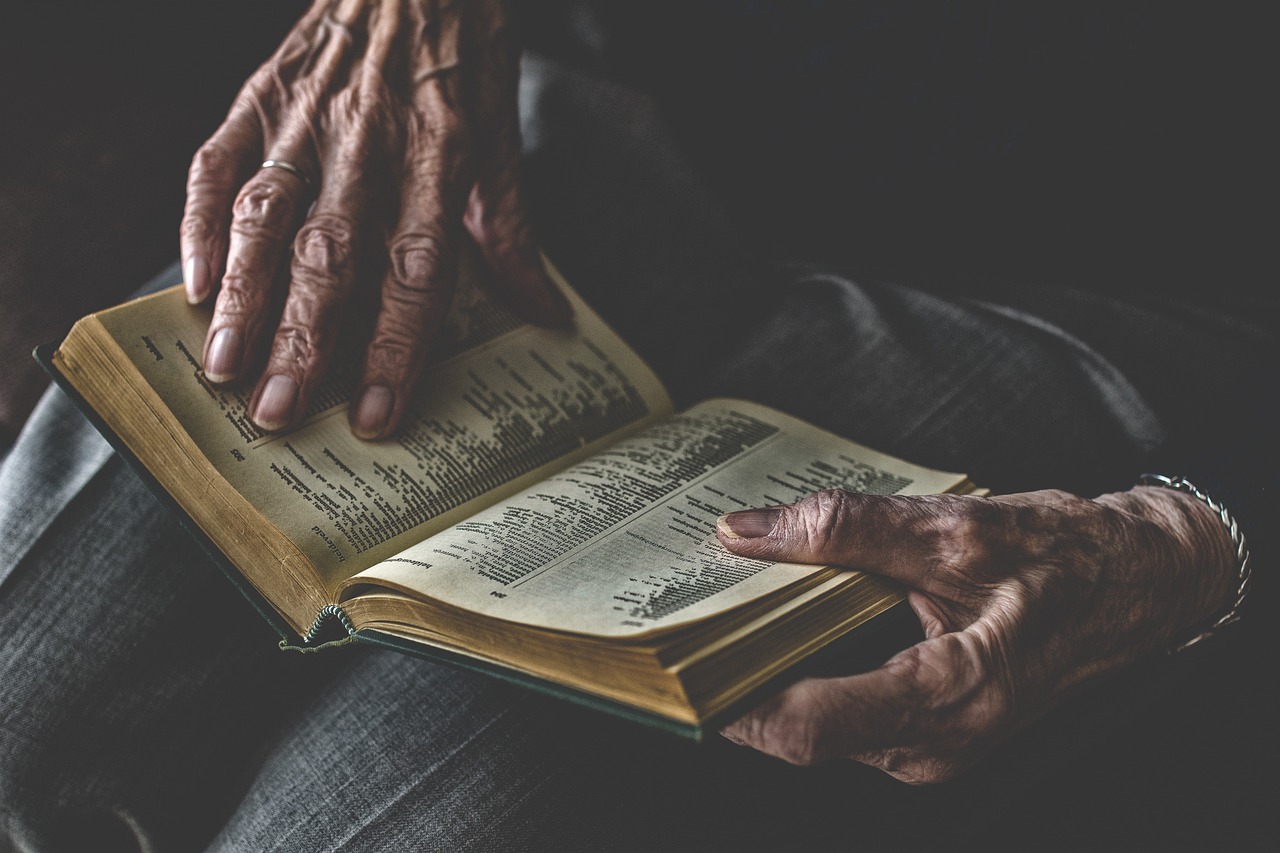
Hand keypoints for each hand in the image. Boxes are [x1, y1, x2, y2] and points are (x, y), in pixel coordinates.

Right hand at [181, 0, 568, 438]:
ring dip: (243, 296)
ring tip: (223, 367)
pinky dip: (198, 223)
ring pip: (265, 215)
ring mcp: (304, 115)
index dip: (398, 344)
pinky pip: (216, 162)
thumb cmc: (462, 51)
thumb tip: (548, 314)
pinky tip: (193, 285)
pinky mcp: (259, 93)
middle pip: (332, 252)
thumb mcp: (501, 134)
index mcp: (440, 152)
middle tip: (279, 412)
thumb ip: (511, 229)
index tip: (379, 411)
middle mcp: (368, 137)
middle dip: (303, 339)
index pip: (417, 267)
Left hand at [714, 485, 1236, 782]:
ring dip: (765, 676)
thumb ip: (846, 528)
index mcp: (953, 695)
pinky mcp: (923, 733)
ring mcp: (929, 747)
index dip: (731, 697)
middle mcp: (935, 743)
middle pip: (799, 731)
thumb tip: (748, 532)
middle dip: (736, 679)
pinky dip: (802, 677)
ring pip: (815, 727)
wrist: (1132, 588)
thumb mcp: (954, 527)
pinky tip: (778, 628)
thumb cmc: (1062, 559)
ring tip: (721, 613)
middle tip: (684, 619)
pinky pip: (840, 717)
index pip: (807, 725)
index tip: (676, 660)